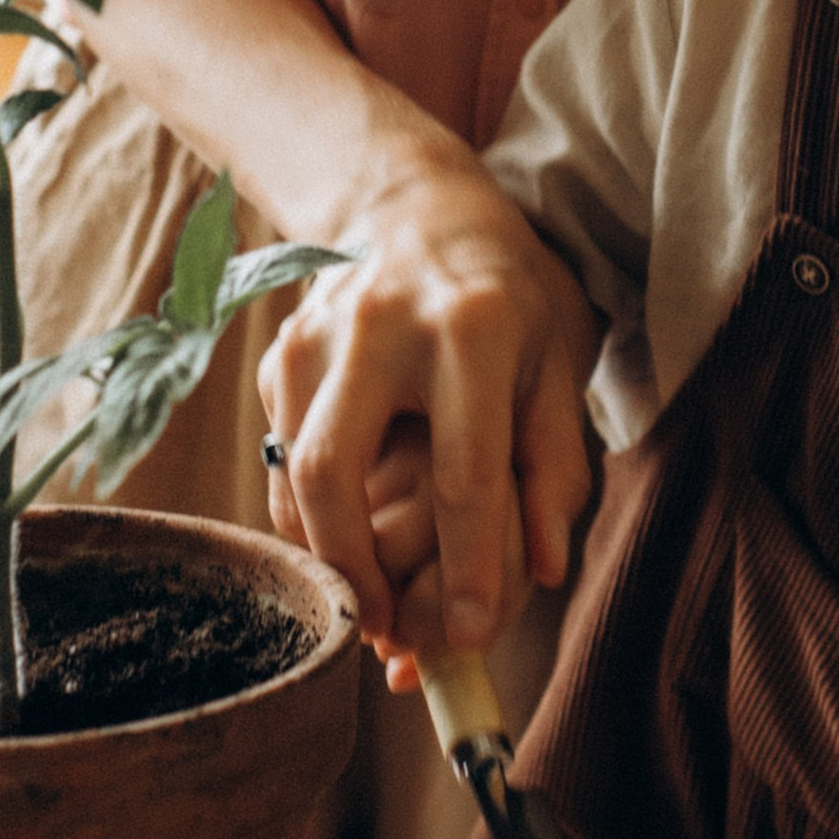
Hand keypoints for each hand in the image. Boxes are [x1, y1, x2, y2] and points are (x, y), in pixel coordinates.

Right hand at [257, 142, 596, 654]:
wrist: (415, 202)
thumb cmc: (508, 289)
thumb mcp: (559, 358)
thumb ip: (555, 461)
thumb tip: (546, 568)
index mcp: (470, 329)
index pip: (464, 473)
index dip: (468, 568)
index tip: (470, 636)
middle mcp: (379, 328)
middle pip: (335, 473)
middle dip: (353, 570)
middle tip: (384, 632)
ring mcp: (315, 336)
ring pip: (294, 471)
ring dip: (323, 553)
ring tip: (365, 602)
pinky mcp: (278, 353)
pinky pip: (281, 457)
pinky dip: (306, 515)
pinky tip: (341, 542)